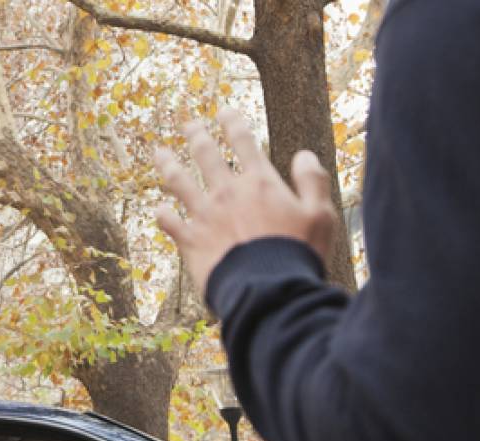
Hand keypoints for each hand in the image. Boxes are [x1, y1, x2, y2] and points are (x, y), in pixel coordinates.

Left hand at [153, 107, 338, 297]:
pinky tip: (158, 209)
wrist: (267, 290)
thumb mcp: (321, 215)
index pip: (243, 142)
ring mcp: (205, 215)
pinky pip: (170, 223)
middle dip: (196, 135)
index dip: (232, 123)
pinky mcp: (190, 241)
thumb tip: (304, 154)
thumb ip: (313, 181)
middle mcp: (228, 192)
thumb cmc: (298, 254)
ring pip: (179, 182)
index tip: (224, 112)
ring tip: (159, 152)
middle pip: (206, 154)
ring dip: (168, 164)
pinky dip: (163, 215)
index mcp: (259, 182)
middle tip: (189, 125)